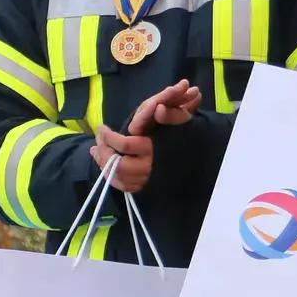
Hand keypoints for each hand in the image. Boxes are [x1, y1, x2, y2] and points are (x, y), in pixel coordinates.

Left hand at [88, 82, 202, 193]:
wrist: (201, 165)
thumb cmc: (189, 139)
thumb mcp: (183, 122)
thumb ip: (171, 114)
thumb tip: (157, 107)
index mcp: (154, 150)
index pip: (125, 144)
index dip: (110, 137)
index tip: (102, 128)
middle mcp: (148, 168)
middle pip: (118, 165)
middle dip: (104, 152)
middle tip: (97, 140)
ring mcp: (146, 181)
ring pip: (118, 177)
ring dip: (103, 164)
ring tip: (96, 150)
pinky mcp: (145, 188)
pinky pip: (124, 187)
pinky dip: (111, 177)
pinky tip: (105, 166)